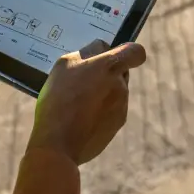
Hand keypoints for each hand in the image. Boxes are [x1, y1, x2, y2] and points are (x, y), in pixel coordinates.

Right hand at [29, 39, 146, 165]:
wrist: (57, 144)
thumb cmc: (59, 99)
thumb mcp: (65, 63)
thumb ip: (88, 52)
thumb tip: (100, 49)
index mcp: (111, 66)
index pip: (136, 52)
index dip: (129, 51)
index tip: (116, 54)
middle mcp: (121, 87)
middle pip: (121, 73)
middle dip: (106, 74)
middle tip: (83, 80)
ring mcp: (120, 109)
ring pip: (114, 94)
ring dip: (101, 94)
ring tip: (76, 102)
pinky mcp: (115, 128)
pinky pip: (109, 113)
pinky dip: (98, 113)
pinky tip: (78, 118)